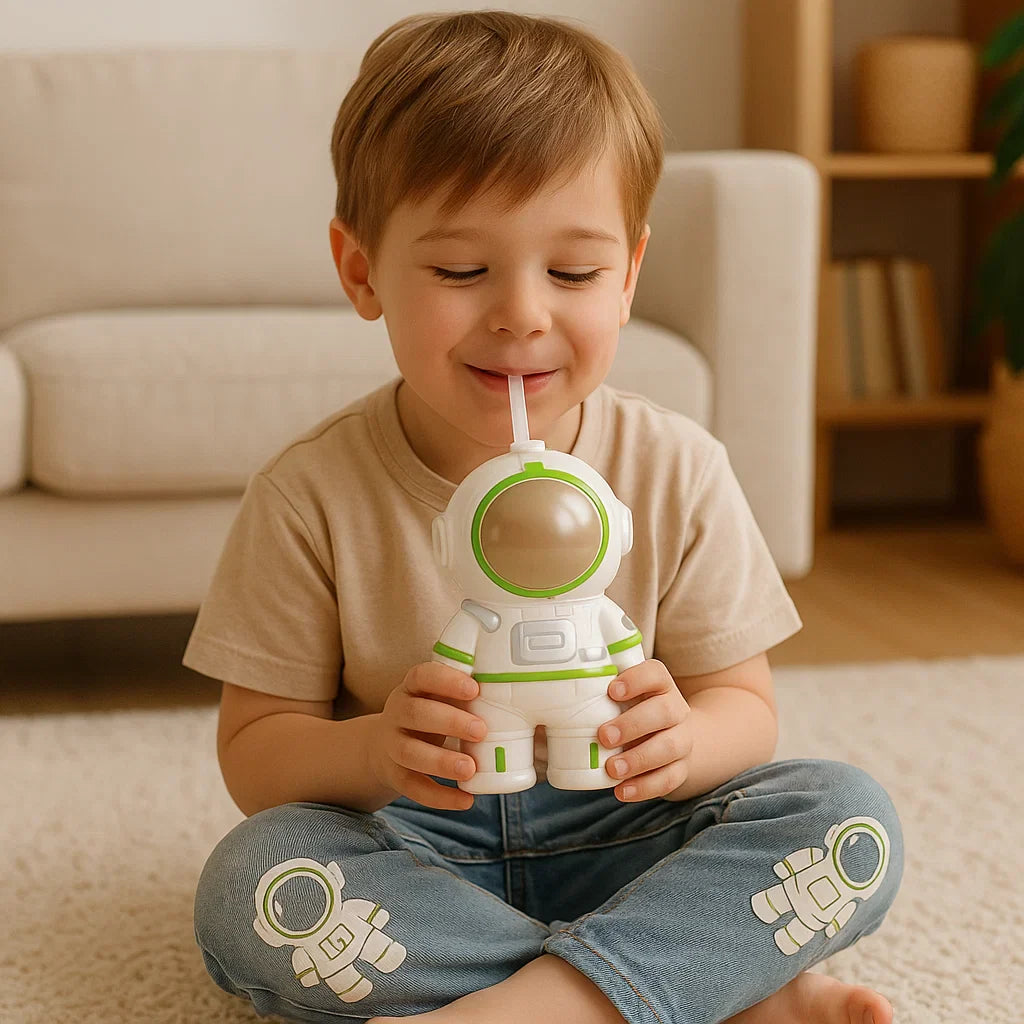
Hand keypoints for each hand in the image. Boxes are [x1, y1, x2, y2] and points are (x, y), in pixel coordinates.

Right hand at [370, 662, 487, 810]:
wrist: (384, 744)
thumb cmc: (428, 715)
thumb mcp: (437, 698)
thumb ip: (463, 698)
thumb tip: (512, 701)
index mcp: (411, 688)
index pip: (422, 676)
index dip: (446, 681)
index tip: (474, 689)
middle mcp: (397, 713)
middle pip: (415, 713)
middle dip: (450, 722)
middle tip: (481, 731)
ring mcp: (391, 744)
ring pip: (409, 752)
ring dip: (441, 762)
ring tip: (470, 769)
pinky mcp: (393, 773)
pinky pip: (411, 787)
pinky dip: (438, 797)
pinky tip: (465, 800)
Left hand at [599, 659, 693, 801]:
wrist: (670, 737)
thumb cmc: (632, 713)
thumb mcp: (619, 699)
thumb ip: (594, 697)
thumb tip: (547, 704)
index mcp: (658, 686)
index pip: (655, 673)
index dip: (637, 680)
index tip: (612, 691)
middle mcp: (674, 710)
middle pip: (665, 711)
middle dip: (633, 724)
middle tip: (604, 736)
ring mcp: (681, 739)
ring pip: (670, 746)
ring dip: (639, 759)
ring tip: (612, 769)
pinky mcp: (681, 768)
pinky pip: (670, 778)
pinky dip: (645, 787)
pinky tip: (622, 791)